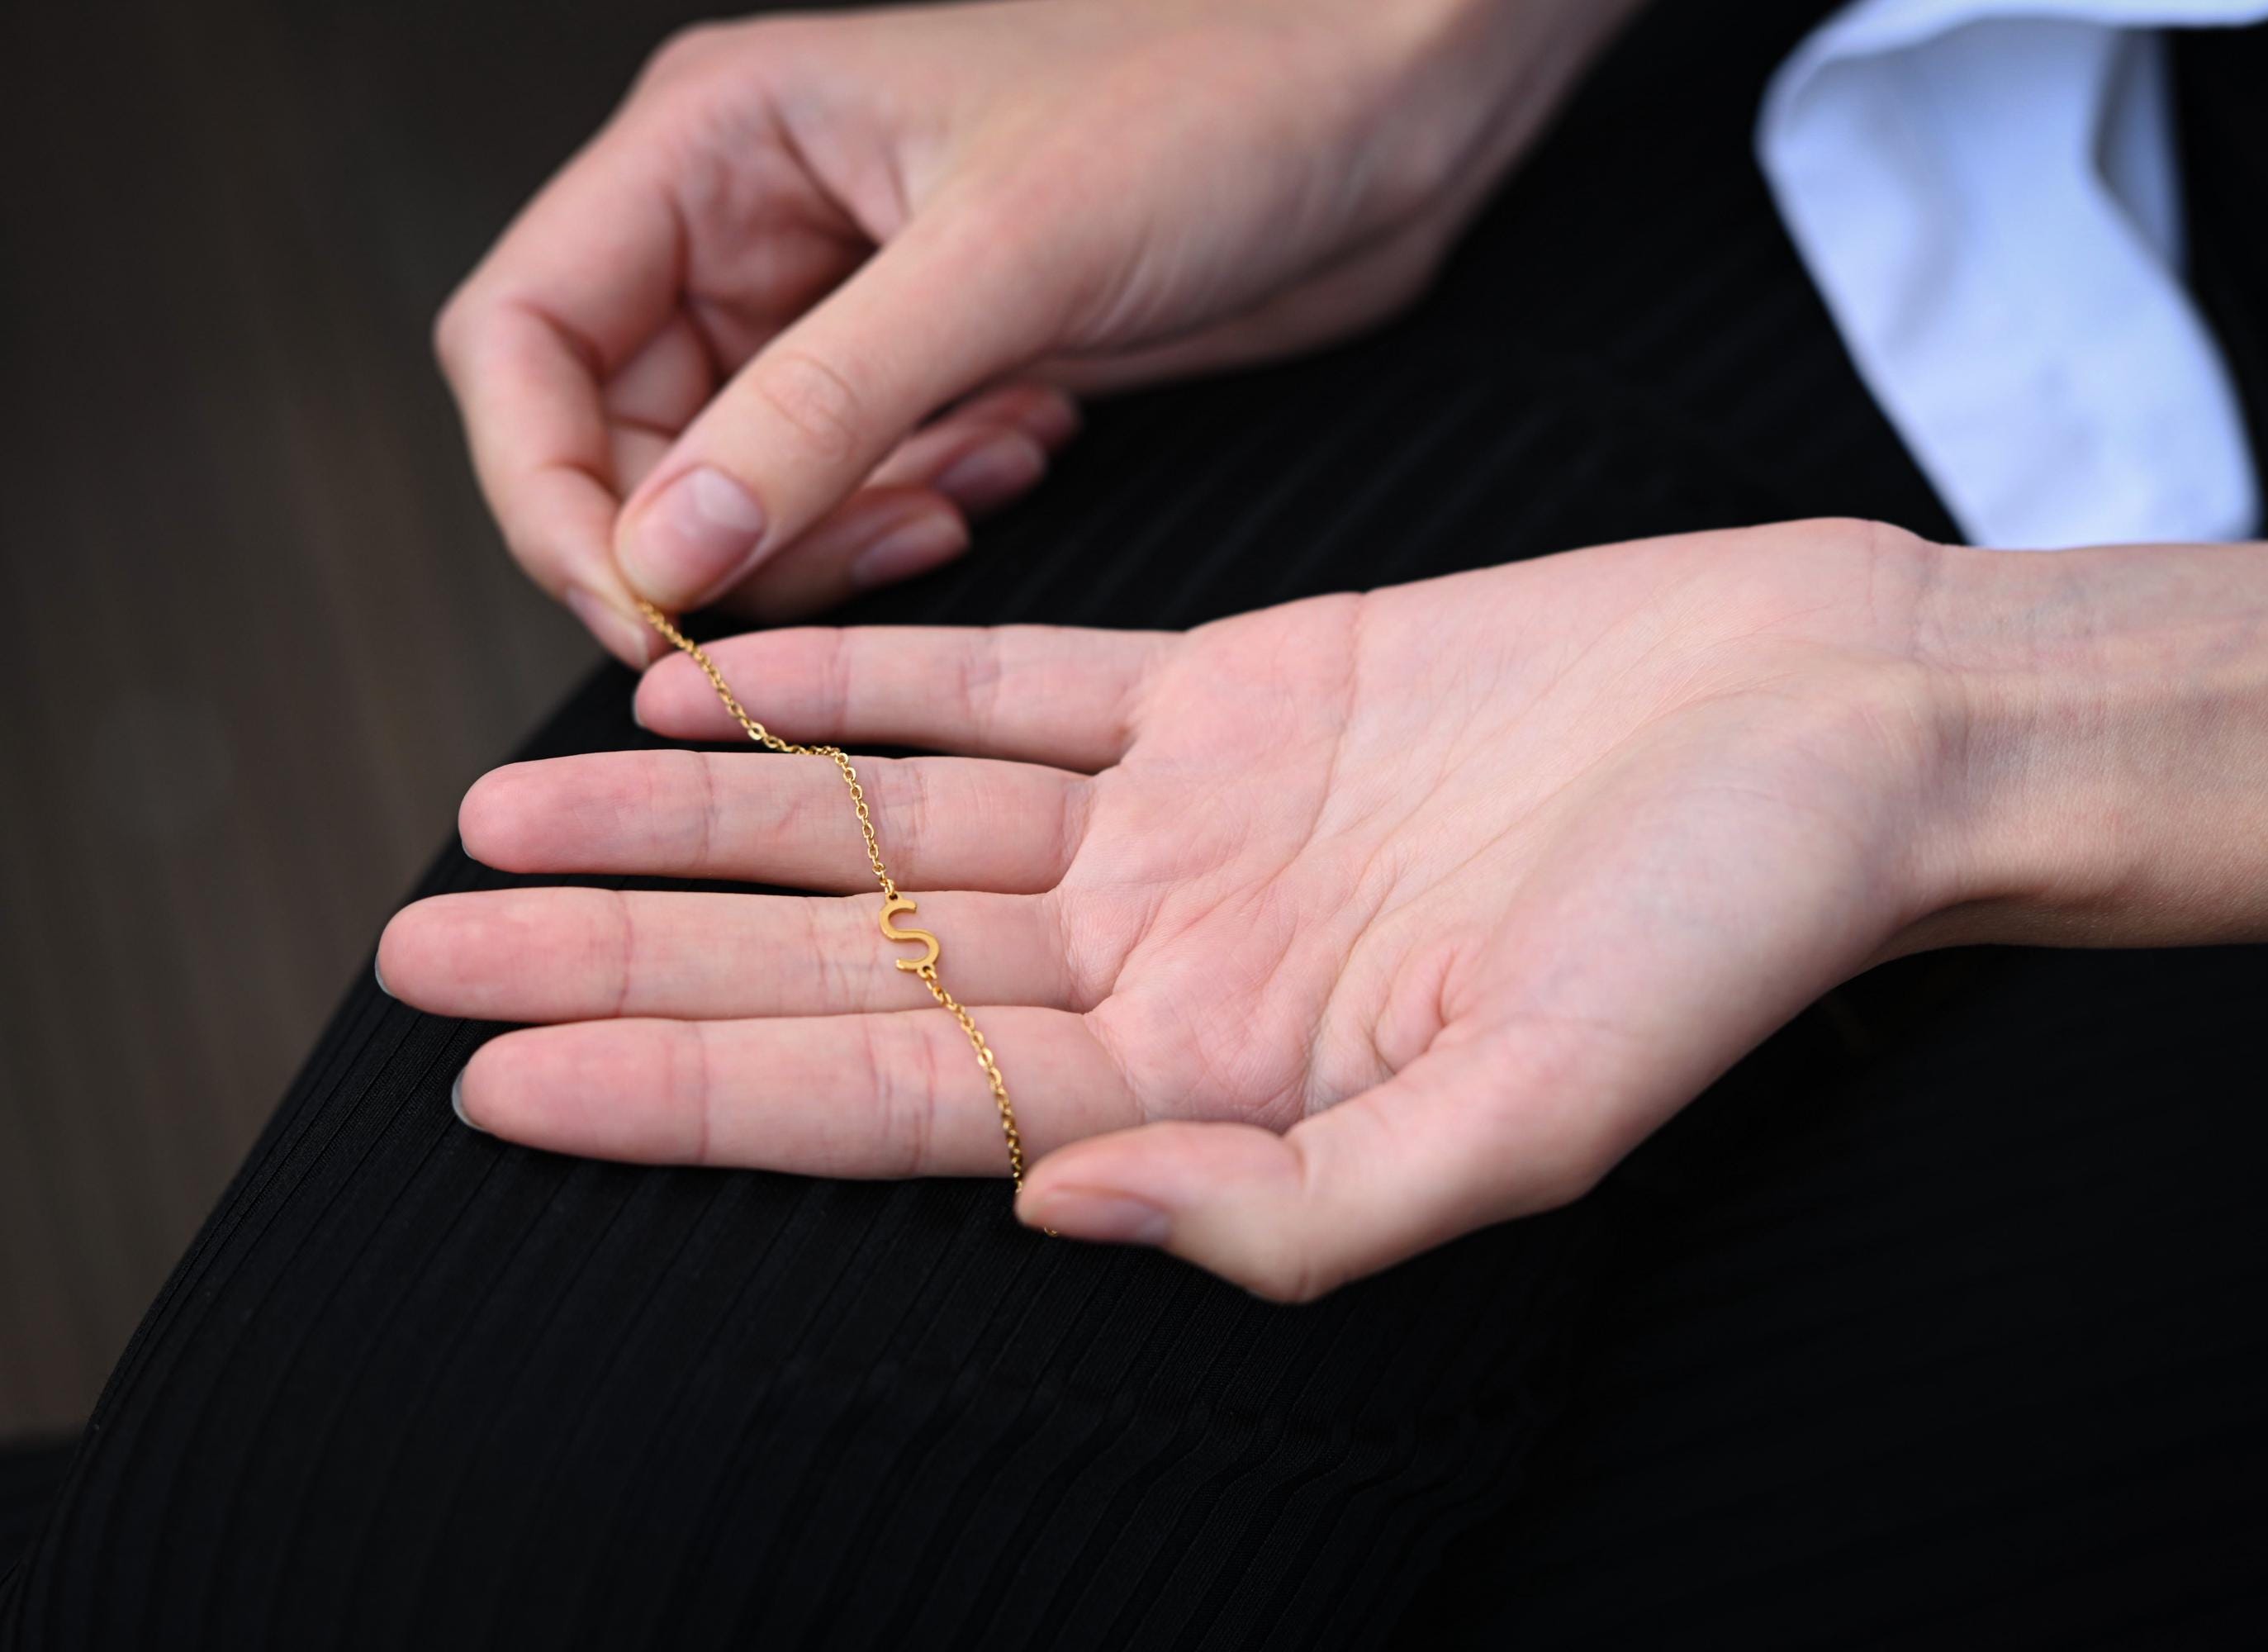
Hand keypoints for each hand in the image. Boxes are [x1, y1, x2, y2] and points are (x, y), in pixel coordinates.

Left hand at [381, 519, 2000, 1296]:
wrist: (1845, 719)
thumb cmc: (1729, 933)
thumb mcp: (1539, 1121)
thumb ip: (1291, 1212)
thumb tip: (1053, 1219)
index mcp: (1222, 1086)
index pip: (898, 1107)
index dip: (686, 1098)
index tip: (498, 1091)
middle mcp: (1174, 961)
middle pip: (845, 964)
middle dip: (627, 964)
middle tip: (419, 953)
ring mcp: (1192, 821)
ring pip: (886, 818)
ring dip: (696, 817)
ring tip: (499, 810)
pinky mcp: (1236, 686)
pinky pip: (1005, 681)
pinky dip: (863, 673)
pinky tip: (719, 677)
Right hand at [433, 0, 1639, 660]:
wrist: (1379, 113)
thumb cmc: (1210, 105)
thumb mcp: (1007, 258)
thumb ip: (822, 409)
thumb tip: (665, 555)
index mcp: (713, 143)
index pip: (519, 338)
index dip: (548, 494)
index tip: (644, 612)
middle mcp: (747, 223)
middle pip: (614, 439)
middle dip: (709, 540)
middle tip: (853, 563)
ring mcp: (835, 305)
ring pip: (735, 491)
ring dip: (828, 539)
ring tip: (967, 490)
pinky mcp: (926, 372)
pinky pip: (848, 495)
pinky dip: (910, 516)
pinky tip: (1019, 454)